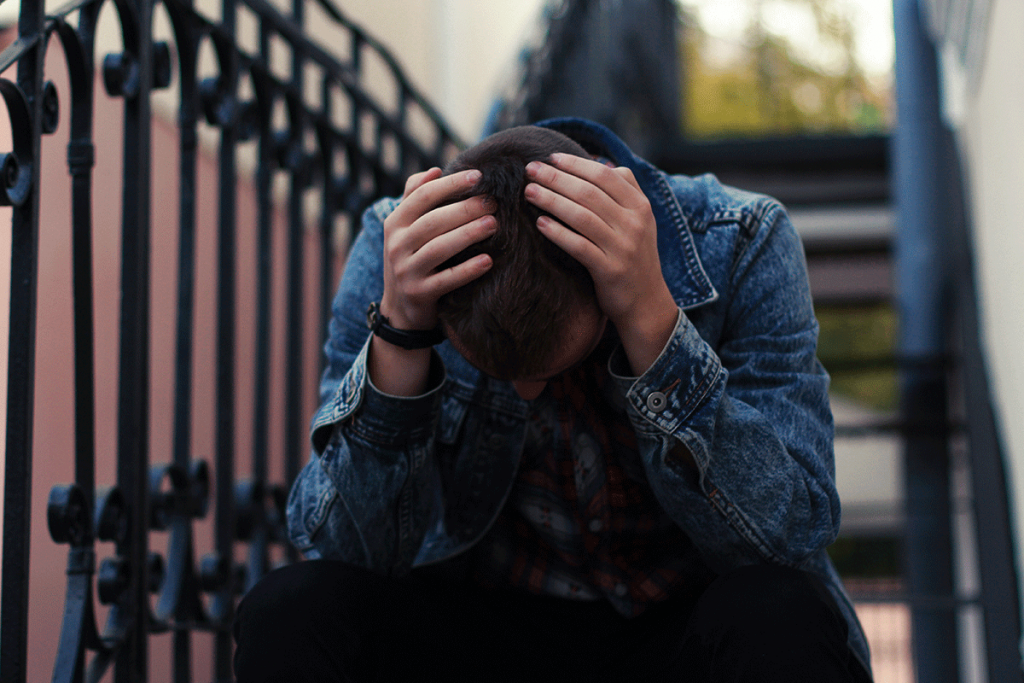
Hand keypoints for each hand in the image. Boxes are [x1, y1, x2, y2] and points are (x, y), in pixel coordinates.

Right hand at [380, 167, 495, 330]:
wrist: (401, 308)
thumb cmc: (411, 258)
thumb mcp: (405, 228)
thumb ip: (415, 197)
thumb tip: (435, 170)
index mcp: (395, 223)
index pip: (423, 195)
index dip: (450, 184)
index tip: (478, 176)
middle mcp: (397, 245)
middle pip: (433, 221)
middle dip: (465, 208)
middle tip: (493, 202)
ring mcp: (407, 271)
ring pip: (439, 248)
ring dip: (468, 234)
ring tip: (493, 224)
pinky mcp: (420, 293)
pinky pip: (447, 279)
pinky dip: (468, 270)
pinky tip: (488, 260)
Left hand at [524, 154, 677, 372]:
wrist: (646, 302)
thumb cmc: (634, 256)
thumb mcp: (640, 221)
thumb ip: (625, 190)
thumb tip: (601, 162)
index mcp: (640, 206)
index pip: (605, 176)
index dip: (576, 164)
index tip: (551, 158)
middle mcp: (634, 223)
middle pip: (589, 193)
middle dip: (557, 178)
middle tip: (530, 170)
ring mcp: (623, 247)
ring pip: (582, 217)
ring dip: (552, 201)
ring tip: (529, 192)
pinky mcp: (610, 270)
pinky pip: (579, 247)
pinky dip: (559, 233)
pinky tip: (540, 224)